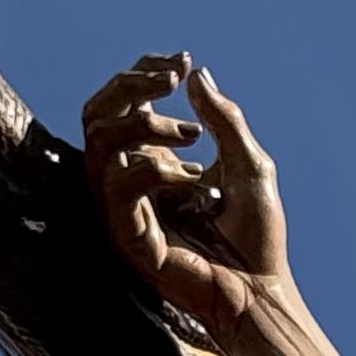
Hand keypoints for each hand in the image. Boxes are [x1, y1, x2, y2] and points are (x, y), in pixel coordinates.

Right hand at [81, 53, 289, 339]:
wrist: (259, 293)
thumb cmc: (255, 237)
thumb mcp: (250, 164)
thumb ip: (224, 119)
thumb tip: (196, 74)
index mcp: (152, 160)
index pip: (124, 102)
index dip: (146, 72)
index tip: (183, 62)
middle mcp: (130, 180)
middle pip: (96, 113)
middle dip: (130, 84)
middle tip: (173, 79)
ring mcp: (124, 209)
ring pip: (99, 142)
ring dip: (146, 124)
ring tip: (193, 137)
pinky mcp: (127, 236)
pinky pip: (121, 186)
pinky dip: (159, 171)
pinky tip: (195, 182)